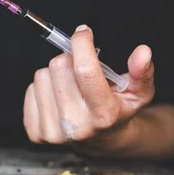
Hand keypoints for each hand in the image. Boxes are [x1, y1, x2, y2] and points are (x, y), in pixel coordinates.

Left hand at [23, 24, 154, 154]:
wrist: (101, 142)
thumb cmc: (118, 110)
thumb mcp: (139, 93)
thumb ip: (142, 72)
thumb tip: (143, 51)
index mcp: (104, 115)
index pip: (85, 71)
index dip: (82, 44)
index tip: (83, 32)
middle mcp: (77, 127)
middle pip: (59, 66)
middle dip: (70, 58)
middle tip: (79, 68)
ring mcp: (54, 132)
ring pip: (41, 76)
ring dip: (55, 74)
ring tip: (70, 86)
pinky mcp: (36, 133)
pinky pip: (30, 90)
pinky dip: (43, 88)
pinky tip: (58, 98)